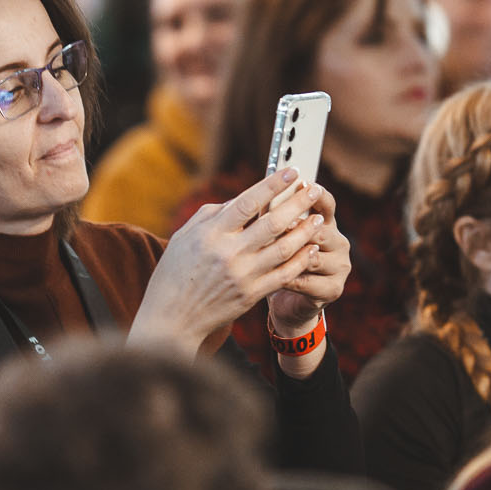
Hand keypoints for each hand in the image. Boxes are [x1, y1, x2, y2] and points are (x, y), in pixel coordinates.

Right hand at [129, 170, 328, 353]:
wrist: (172, 318)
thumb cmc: (175, 272)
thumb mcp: (185, 236)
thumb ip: (214, 214)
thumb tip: (243, 198)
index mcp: (211, 233)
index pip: (248, 202)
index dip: (272, 185)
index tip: (291, 172)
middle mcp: (229, 253)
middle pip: (273, 222)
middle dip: (297, 203)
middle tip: (315, 189)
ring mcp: (242, 275)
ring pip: (284, 248)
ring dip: (305, 231)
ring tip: (318, 218)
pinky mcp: (251, 295)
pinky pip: (284, 275)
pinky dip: (301, 260)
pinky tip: (311, 248)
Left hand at [266, 182, 348, 330]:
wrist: (287, 300)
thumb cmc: (277, 260)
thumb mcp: (275, 236)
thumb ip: (272, 217)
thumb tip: (258, 197)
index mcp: (326, 224)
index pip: (327, 204)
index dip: (316, 194)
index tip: (301, 183)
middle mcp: (338, 242)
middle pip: (320, 230)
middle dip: (295, 228)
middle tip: (272, 225)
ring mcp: (339, 266)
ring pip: (313, 257)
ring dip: (289, 255)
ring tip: (266, 253)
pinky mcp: (334, 289)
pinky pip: (308, 282)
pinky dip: (288, 278)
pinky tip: (271, 276)